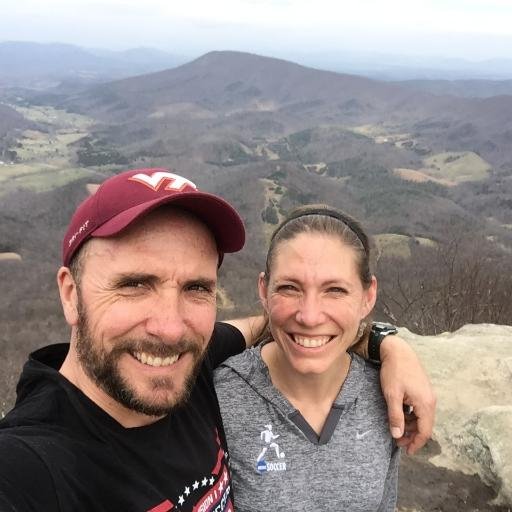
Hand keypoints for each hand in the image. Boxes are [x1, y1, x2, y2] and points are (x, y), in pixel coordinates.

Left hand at [379, 334, 435, 454]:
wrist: (397, 350)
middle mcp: (431, 401)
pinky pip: (420, 408)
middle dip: (412, 436)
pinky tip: (401, 416)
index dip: (416, 443)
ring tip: (397, 430)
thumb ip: (395, 416)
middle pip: (425, 425)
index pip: (425, 431)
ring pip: (422, 417)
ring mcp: (428, 394)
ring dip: (411, 425)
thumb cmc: (394, 372)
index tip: (407, 451)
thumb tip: (397, 435)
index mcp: (426, 404)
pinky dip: (412, 416)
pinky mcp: (422, 389)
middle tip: (398, 441)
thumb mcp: (392, 395)